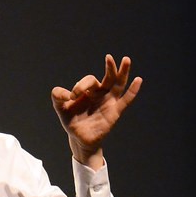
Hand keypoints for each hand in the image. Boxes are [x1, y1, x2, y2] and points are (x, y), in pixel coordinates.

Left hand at [51, 54, 141, 168]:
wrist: (79, 139)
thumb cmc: (72, 121)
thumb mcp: (60, 108)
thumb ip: (57, 97)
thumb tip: (65, 94)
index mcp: (90, 90)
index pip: (89, 81)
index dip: (80, 86)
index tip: (71, 97)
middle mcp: (101, 93)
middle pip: (109, 77)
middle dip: (109, 68)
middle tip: (108, 57)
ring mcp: (109, 102)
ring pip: (119, 84)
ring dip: (123, 72)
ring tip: (126, 59)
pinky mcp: (115, 112)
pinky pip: (126, 101)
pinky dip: (132, 91)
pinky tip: (138, 80)